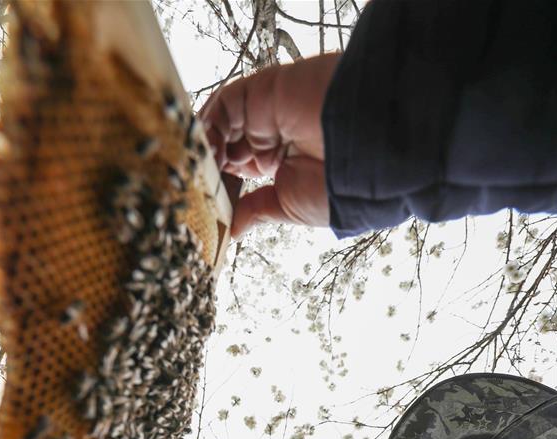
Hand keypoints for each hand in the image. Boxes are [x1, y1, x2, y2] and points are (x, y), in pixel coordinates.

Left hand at [201, 53, 340, 238]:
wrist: (366, 154)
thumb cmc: (341, 187)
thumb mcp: (289, 208)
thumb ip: (255, 211)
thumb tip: (231, 230)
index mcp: (278, 162)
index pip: (234, 169)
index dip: (215, 184)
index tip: (201, 203)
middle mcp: (269, 134)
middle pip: (222, 144)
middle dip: (204, 166)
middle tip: (190, 187)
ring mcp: (264, 112)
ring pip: (219, 124)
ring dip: (204, 148)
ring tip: (195, 173)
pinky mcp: (261, 91)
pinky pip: (224, 104)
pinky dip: (208, 126)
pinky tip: (204, 151)